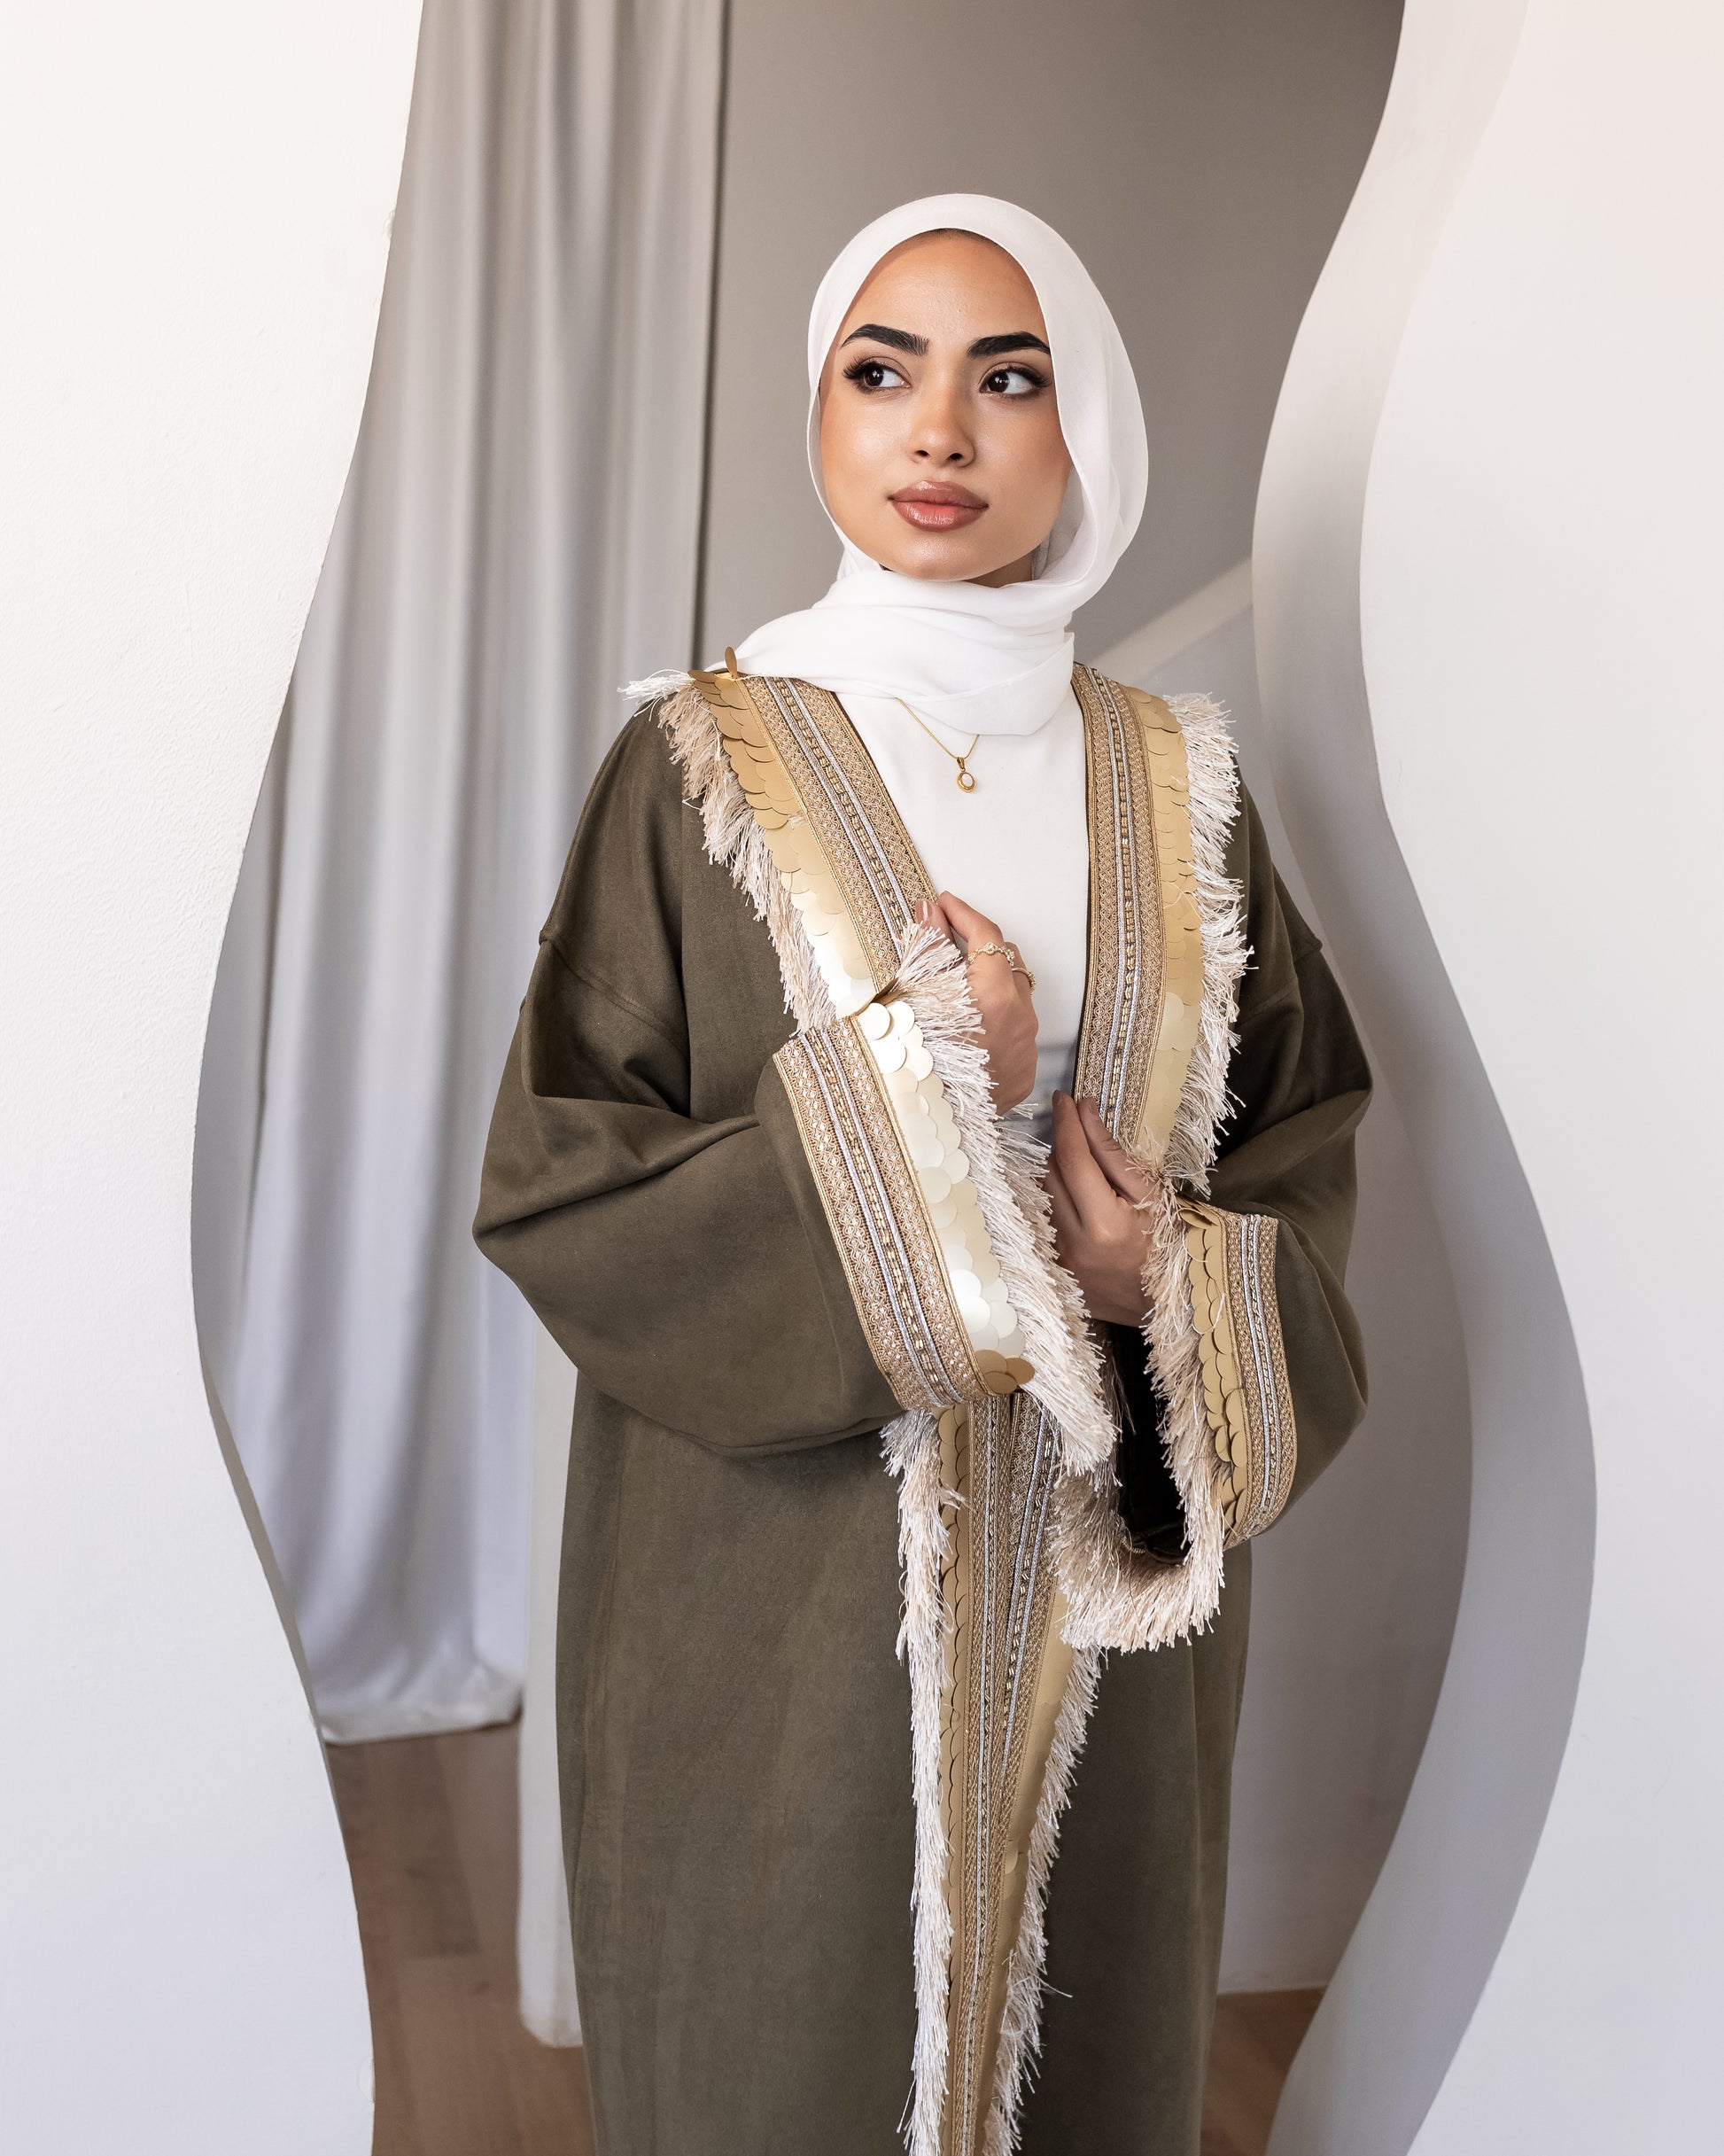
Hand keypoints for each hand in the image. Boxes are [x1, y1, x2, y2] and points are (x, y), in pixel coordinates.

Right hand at [917, 891, 1037, 1112]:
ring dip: (990, 984)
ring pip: (1016, 998)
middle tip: (948, 938)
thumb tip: (932, 913)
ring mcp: (1026, 1048)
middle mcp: (1021, 1018)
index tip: (944, 904)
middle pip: (1008, 962)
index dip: (963, 913)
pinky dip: (996, 1021)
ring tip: (955, 986)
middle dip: (980, 946)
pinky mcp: (1023, 1073)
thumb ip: (929, 949)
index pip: (986, 935)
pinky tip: (968, 1027)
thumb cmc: (912, 1063)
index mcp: (994, 994)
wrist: (925, 1125)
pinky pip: (1016, 1034)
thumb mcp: (913, 997)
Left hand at [1045, 1092, 1153, 1323]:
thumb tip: (1086, 1112)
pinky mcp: (1052, 1268)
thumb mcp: (1152, 1196)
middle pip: (1050, 1174)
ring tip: (1086, 1172)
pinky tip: (1077, 1200)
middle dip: (1064, 1147)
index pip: (1072, 1159)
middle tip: (1083, 1136)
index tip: (1063, 1098)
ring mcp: (1059, 1259)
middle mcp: (1073, 1243)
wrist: (1163, 1306)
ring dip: (1058, 1174)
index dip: (1066, 1124)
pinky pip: (1042, 1218)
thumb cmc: (1166, 1246)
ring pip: (1041, 1195)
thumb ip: (1114, 1155)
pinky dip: (1055, 1201)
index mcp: (1104, 1224)